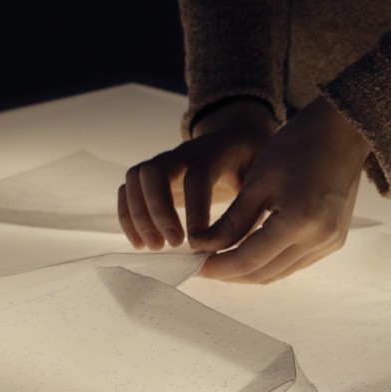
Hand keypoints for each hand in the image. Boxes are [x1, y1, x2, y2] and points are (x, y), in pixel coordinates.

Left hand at [118, 96, 370, 282]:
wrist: (342, 134)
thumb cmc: (297, 147)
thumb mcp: (257, 182)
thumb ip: (231, 222)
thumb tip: (202, 248)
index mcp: (298, 221)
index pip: (248, 260)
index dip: (217, 267)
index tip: (193, 264)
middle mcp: (318, 239)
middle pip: (264, 274)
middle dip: (230, 273)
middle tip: (203, 265)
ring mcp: (330, 243)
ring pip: (280, 273)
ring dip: (249, 271)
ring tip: (222, 260)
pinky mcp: (335, 241)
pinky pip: (295, 263)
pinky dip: (270, 262)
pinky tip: (251, 251)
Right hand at [119, 98, 275, 250]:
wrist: (236, 140)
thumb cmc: (252, 164)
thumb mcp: (262, 180)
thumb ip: (251, 209)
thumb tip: (240, 251)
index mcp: (215, 152)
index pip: (197, 176)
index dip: (195, 209)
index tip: (198, 241)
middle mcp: (183, 153)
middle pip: (154, 172)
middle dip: (158, 211)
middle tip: (172, 244)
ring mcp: (164, 162)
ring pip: (136, 179)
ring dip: (139, 216)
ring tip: (154, 247)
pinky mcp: (152, 176)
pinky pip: (128, 190)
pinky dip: (128, 217)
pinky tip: (141, 244)